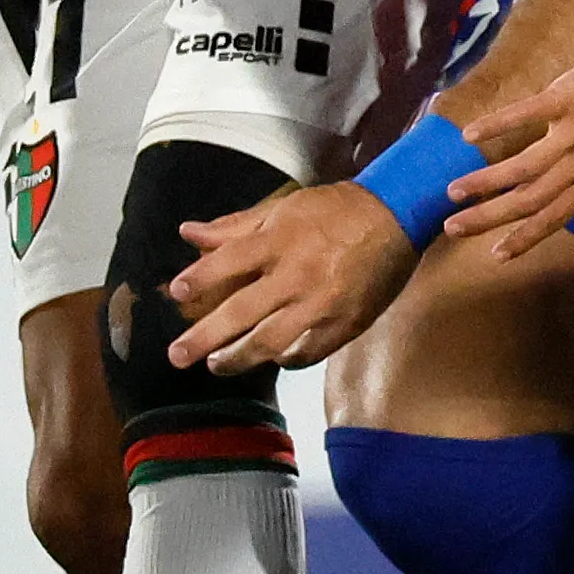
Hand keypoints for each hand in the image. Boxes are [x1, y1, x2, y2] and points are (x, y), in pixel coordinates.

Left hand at [165, 184, 418, 372]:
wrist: (396, 217)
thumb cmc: (336, 211)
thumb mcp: (283, 208)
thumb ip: (234, 226)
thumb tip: (188, 233)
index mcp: (280, 240)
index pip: (228, 262)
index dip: (200, 279)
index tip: (176, 292)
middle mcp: (298, 275)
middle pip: (242, 313)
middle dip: (204, 338)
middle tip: (177, 356)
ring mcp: (322, 304)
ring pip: (271, 342)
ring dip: (238, 358)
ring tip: (216, 365)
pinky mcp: (346, 324)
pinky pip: (308, 352)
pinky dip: (286, 358)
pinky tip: (272, 358)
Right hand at [447, 25, 573, 262]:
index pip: (559, 214)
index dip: (527, 236)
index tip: (498, 255)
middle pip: (531, 201)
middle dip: (490, 218)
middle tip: (454, 229)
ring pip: (522, 168)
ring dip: (484, 183)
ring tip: (453, 192)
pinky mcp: (568, 97)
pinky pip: (523, 115)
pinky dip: (495, 125)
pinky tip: (469, 134)